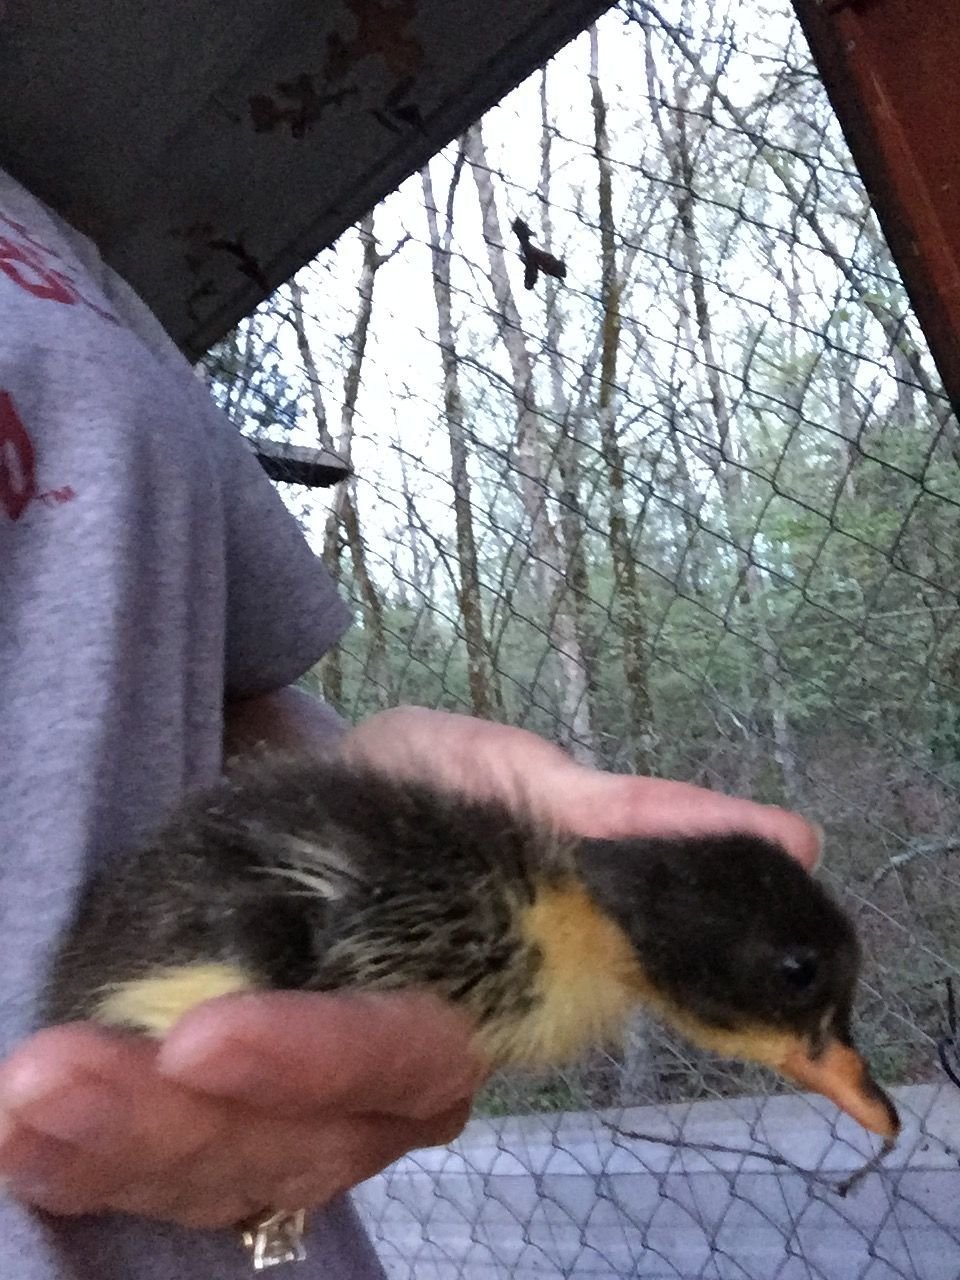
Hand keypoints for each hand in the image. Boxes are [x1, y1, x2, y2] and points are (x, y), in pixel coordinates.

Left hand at [1, 703, 818, 1227]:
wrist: (324, 795)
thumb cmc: (431, 791)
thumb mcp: (516, 782)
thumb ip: (629, 820)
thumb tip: (789, 835)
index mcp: (452, 1020)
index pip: (397, 1066)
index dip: (319, 1064)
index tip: (219, 1038)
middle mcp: (364, 1091)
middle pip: (281, 1145)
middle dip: (171, 1128)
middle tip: (56, 1083)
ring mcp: (271, 1105)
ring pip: (199, 1169)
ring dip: (103, 1145)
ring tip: (21, 1100)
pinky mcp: (192, 1097)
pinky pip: (139, 1151)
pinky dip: (76, 1145)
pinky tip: (18, 1116)